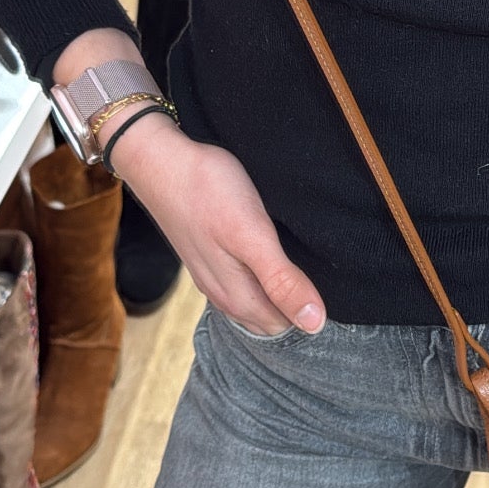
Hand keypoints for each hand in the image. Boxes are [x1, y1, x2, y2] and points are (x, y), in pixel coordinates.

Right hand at [105, 110, 326, 336]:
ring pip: (251, 304)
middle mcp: (222, 294)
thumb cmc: (208, 192)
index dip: (309, 312)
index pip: (284, 326)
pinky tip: (267, 261)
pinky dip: (258, 281)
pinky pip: (237, 285)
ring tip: (299, 270)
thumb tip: (314, 324)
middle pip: (267, 319)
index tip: (329, 287)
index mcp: (237, 296)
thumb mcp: (253, 236)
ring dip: (276, 295)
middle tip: (319, 275)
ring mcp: (210, 275)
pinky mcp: (205, 256)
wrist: (159, 161)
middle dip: (294, 307)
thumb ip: (281, 281)